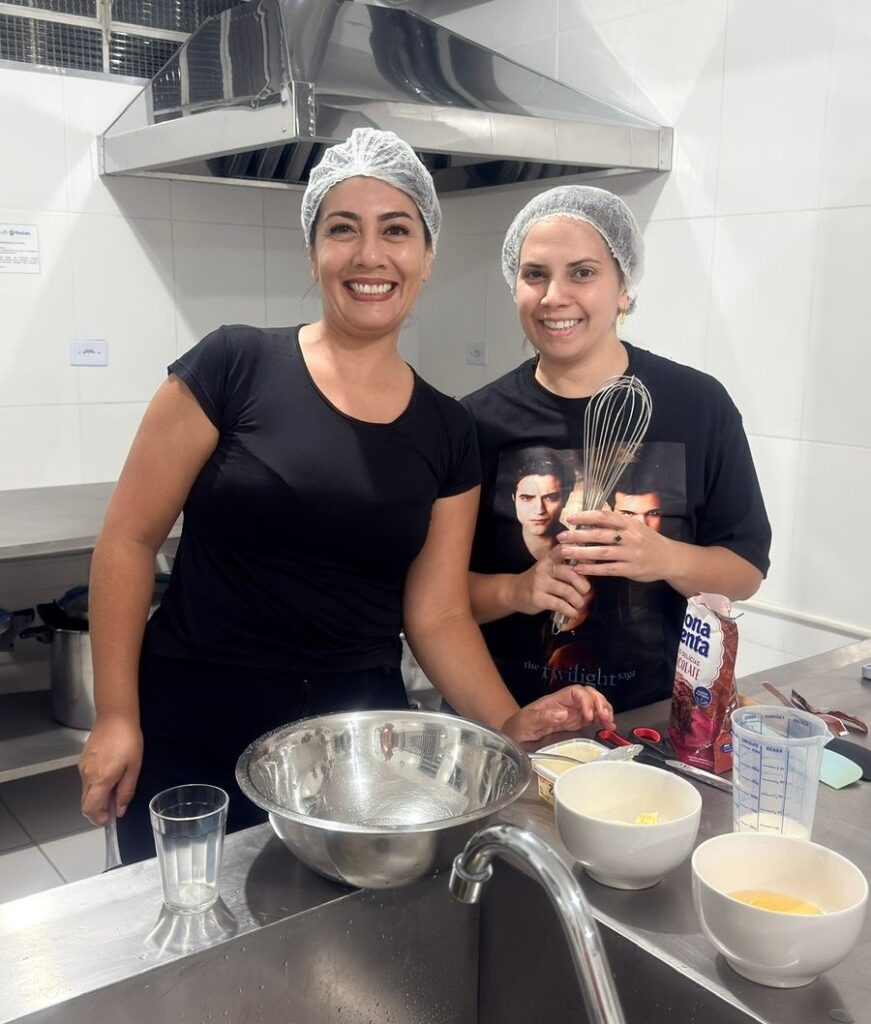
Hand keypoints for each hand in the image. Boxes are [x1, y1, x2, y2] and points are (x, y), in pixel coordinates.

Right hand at [79, 714, 142, 825]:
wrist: (115, 716)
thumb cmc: (128, 740)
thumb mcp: (134, 767)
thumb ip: (126, 791)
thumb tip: (120, 810)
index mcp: (100, 779)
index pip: (90, 809)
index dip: (99, 818)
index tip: (110, 819)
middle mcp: (86, 775)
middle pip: (86, 803)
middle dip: (99, 810)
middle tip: (116, 806)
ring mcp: (82, 767)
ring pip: (86, 791)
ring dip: (99, 796)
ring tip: (117, 787)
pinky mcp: (82, 760)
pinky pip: (87, 779)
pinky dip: (96, 785)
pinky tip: (110, 775)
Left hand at [501, 685, 614, 743]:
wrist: (515, 736)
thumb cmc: (519, 726)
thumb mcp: (527, 721)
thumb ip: (544, 717)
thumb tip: (564, 713)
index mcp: (556, 700)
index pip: (576, 692)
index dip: (586, 700)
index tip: (588, 715)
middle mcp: (566, 704)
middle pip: (589, 695)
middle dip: (600, 703)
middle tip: (605, 717)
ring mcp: (572, 713)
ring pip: (594, 705)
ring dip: (604, 711)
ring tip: (609, 722)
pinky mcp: (574, 723)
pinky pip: (592, 718)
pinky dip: (602, 721)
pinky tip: (608, 726)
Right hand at [510, 547, 593, 621]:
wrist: (514, 592)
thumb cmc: (539, 580)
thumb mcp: (549, 568)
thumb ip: (568, 567)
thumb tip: (593, 567)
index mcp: (549, 559)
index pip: (562, 550)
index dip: (577, 553)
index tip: (589, 560)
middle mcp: (544, 568)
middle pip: (571, 573)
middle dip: (583, 586)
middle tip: (585, 592)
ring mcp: (540, 584)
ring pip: (568, 591)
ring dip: (578, 601)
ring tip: (579, 604)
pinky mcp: (538, 599)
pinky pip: (560, 605)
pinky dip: (571, 611)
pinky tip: (572, 612)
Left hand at [558, 509, 673, 583]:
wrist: (670, 558)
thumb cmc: (648, 541)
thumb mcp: (635, 526)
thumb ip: (616, 522)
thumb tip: (592, 515)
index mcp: (629, 523)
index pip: (604, 516)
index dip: (585, 516)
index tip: (569, 518)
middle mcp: (630, 537)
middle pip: (599, 535)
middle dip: (578, 536)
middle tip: (560, 537)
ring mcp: (630, 554)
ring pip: (601, 552)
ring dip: (581, 552)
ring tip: (564, 552)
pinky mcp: (631, 569)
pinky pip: (608, 569)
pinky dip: (592, 569)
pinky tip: (578, 568)